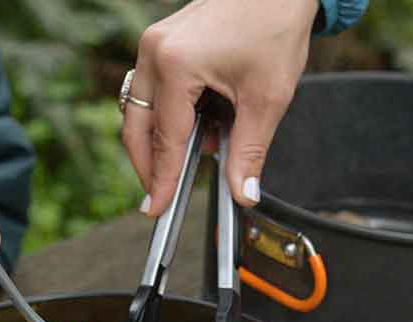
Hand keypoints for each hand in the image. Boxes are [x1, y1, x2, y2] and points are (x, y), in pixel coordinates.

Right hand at [122, 0, 320, 216]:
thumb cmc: (275, 22)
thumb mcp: (267, 98)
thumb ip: (248, 152)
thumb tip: (243, 192)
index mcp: (176, 65)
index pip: (165, 140)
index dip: (162, 180)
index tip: (156, 209)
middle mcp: (155, 52)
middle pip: (137, 129)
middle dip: (150, 165)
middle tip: (163, 195)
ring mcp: (153, 44)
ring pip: (141, 111)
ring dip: (164, 139)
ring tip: (204, 146)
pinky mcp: (161, 42)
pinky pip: (152, 91)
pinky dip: (170, 116)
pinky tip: (203, 121)